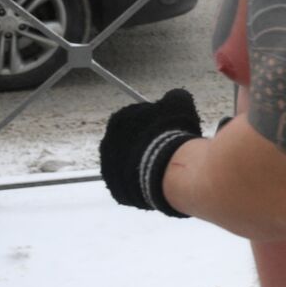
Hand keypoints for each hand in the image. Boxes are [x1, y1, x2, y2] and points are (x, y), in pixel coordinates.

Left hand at [99, 88, 202, 216]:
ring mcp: (109, 170)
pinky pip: (132, 183)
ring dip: (144, 163)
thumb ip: (173, 96)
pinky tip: (160, 179)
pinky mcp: (117, 191)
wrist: (167, 169)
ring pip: (129, 164)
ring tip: (166, 165)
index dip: (154, 122)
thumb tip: (175, 95)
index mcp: (118, 120)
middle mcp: (107, 144)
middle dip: (146, 144)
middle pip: (129, 142)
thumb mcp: (178, 102)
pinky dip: (144, 182)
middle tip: (168, 147)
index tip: (167, 128)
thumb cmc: (171, 132)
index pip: (135, 118)